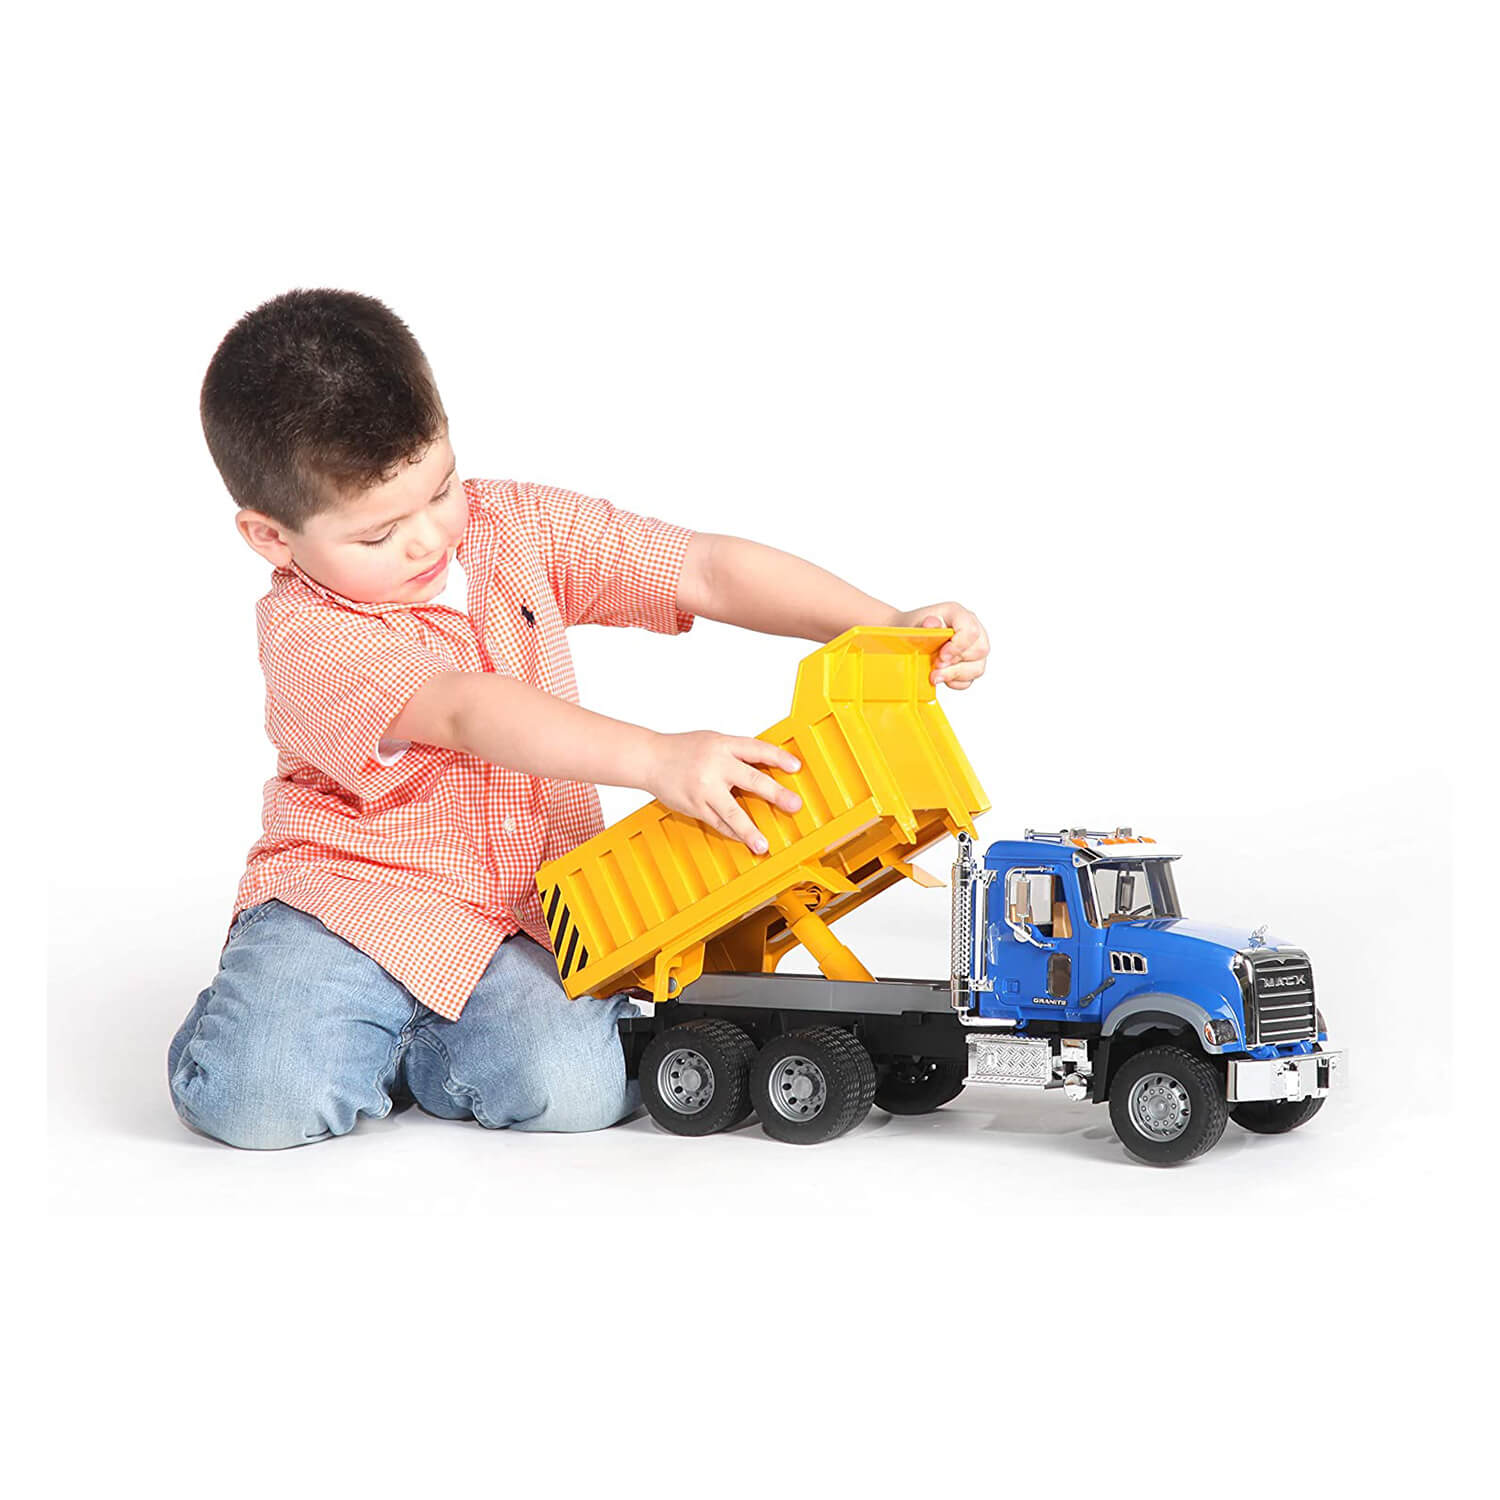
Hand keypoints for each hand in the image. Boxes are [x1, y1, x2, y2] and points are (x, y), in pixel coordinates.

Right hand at [647, 732, 802, 852]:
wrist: (650, 759)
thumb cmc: (683, 749)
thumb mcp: (713, 740)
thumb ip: (737, 752)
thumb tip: (766, 765)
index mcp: (723, 745)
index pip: (756, 749)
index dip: (778, 757)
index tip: (796, 767)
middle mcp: (715, 766)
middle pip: (751, 780)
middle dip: (776, 794)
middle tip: (793, 804)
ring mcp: (704, 788)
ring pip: (731, 812)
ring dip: (749, 830)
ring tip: (763, 844)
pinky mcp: (694, 806)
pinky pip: (717, 822)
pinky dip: (732, 832)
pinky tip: (743, 838)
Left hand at [896, 601, 989, 689]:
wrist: (910, 639)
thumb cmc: (916, 629)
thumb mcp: (916, 623)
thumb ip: (926, 624)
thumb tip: (932, 623)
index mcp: (959, 615)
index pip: (971, 630)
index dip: (958, 646)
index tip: (942, 655)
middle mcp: (972, 630)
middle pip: (980, 650)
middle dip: (956, 663)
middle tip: (936, 665)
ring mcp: (974, 649)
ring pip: (978, 668)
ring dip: (954, 675)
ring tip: (935, 675)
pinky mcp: (971, 666)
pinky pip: (970, 680)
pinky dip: (955, 682)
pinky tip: (942, 677)